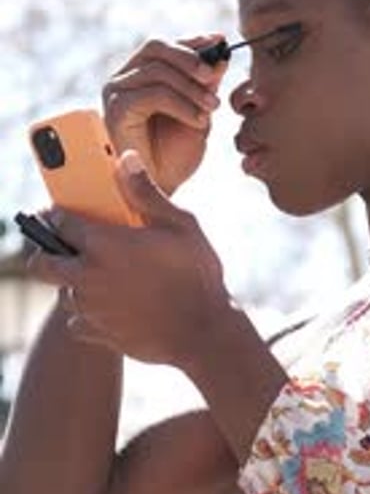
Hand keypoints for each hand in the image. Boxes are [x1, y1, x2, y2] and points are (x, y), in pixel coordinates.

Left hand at [28, 151, 231, 365]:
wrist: (204, 333)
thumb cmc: (196, 275)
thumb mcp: (180, 225)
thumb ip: (146, 193)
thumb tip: (126, 160)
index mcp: (103, 245)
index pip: (59, 222)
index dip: (58, 214)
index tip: (63, 212)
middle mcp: (87, 277)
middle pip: (41, 263)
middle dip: (48, 251)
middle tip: (67, 246)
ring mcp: (90, 309)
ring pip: (62, 292)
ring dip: (73, 283)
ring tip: (99, 276)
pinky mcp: (97, 333)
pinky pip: (77, 322)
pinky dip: (87, 314)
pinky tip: (109, 307)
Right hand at [103, 36, 226, 195]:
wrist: (162, 190)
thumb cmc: (176, 156)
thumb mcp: (199, 112)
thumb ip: (205, 83)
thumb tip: (219, 52)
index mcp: (141, 76)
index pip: (164, 46)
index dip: (193, 42)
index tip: (220, 43)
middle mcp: (124, 80)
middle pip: (156, 47)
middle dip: (190, 58)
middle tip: (215, 76)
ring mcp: (116, 93)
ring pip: (158, 70)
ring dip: (191, 87)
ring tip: (212, 107)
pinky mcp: (116, 111)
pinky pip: (153, 93)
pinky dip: (182, 104)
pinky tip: (198, 120)